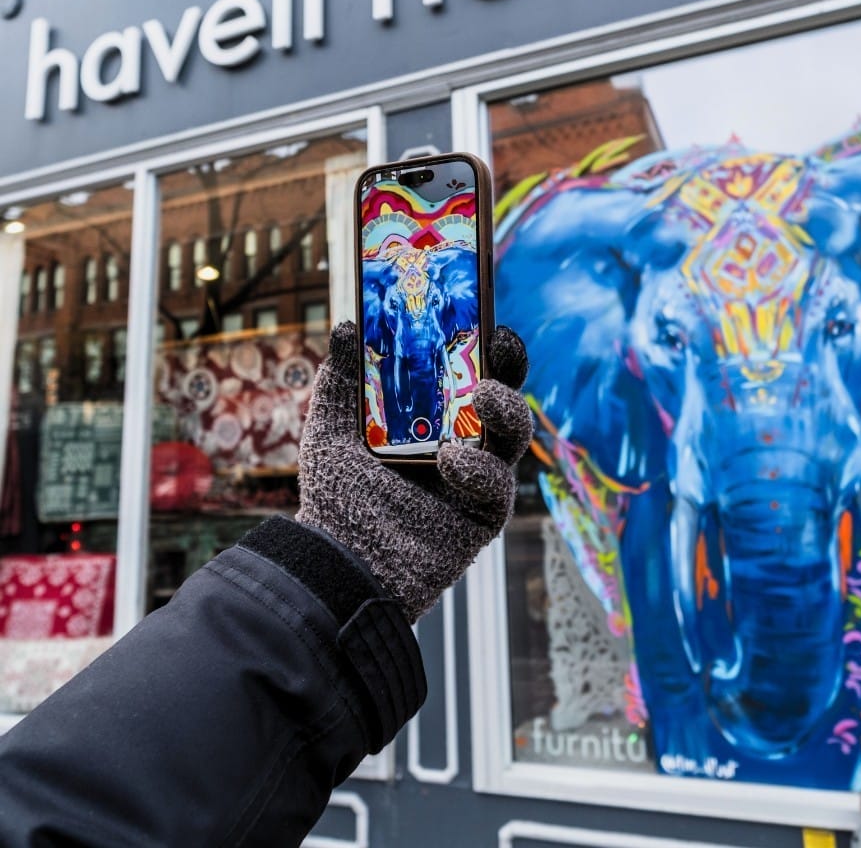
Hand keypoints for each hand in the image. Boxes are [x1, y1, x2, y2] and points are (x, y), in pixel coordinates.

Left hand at [296, 323, 531, 621]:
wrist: (334, 561)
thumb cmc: (337, 494)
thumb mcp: (331, 427)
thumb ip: (341, 378)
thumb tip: (345, 326)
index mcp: (435, 417)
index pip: (470, 371)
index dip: (484, 343)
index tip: (483, 314)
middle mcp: (464, 442)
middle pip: (504, 396)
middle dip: (509, 366)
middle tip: (497, 344)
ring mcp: (475, 479)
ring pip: (514, 436)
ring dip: (507, 408)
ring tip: (481, 394)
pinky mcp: (480, 518)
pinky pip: (497, 488)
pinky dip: (479, 468)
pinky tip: (451, 459)